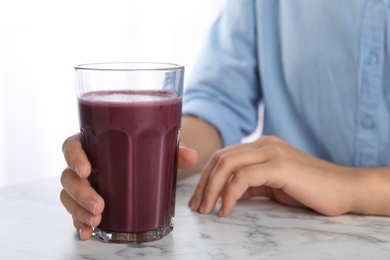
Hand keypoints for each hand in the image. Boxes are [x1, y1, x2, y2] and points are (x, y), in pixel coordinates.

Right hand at [60, 133, 197, 239]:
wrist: (142, 165)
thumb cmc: (144, 152)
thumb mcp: (158, 148)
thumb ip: (173, 150)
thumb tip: (192, 156)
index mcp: (94, 145)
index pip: (72, 146)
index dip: (74, 157)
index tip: (87, 170)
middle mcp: (84, 165)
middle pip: (68, 177)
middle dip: (80, 193)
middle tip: (100, 205)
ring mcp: (82, 185)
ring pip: (68, 197)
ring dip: (78, 211)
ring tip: (97, 220)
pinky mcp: (85, 202)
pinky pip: (74, 213)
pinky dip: (79, 223)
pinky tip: (88, 232)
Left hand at [189, 136, 354, 216]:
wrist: (344, 188)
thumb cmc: (309, 189)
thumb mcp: (272, 185)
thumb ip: (251, 184)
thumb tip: (228, 193)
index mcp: (261, 146)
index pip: (223, 156)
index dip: (206, 177)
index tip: (198, 198)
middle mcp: (263, 144)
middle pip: (220, 158)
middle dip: (203, 183)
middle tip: (197, 206)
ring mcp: (271, 152)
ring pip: (227, 164)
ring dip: (211, 189)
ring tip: (206, 210)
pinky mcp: (279, 165)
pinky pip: (243, 178)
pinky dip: (229, 194)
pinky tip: (226, 210)